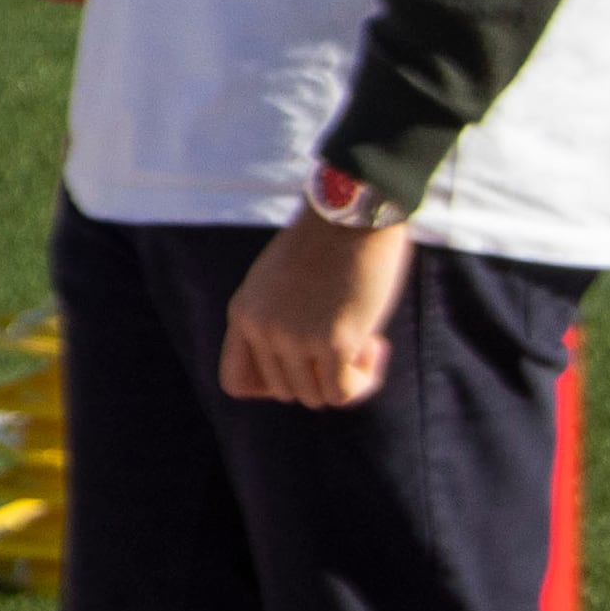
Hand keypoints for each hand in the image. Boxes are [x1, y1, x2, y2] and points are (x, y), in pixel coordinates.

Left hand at [221, 215, 416, 406]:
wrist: (353, 212)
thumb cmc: (326, 243)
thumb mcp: (280, 282)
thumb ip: (277, 321)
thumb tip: (301, 371)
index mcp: (243, 312)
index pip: (236, 381)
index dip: (269, 385)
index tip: (300, 365)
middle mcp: (261, 329)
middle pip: (285, 392)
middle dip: (319, 376)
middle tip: (344, 343)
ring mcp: (294, 337)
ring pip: (315, 397)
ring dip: (345, 378)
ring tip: (363, 339)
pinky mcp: (334, 341)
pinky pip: (343, 392)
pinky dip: (363, 380)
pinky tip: (374, 343)